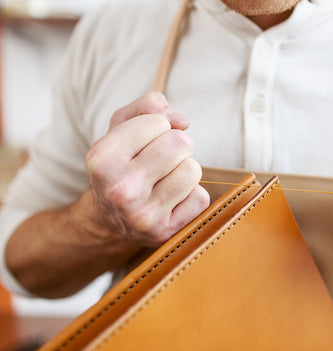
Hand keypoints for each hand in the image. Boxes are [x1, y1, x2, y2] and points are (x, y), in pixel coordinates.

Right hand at [85, 92, 209, 247]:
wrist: (111, 220)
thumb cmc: (122, 163)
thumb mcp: (121, 128)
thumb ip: (148, 106)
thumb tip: (182, 121)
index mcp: (102, 158)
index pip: (159, 121)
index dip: (158, 127)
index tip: (144, 142)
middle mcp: (120, 189)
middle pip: (180, 144)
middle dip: (177, 146)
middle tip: (161, 160)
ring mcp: (142, 215)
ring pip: (193, 170)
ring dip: (185, 171)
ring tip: (166, 179)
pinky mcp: (164, 233)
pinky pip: (200, 198)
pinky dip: (191, 196)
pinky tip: (171, 201)